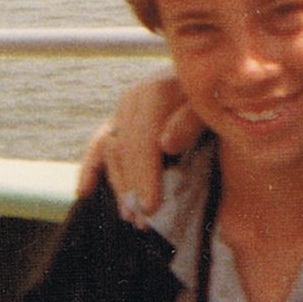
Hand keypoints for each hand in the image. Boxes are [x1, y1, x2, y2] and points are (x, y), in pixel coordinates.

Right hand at [75, 70, 201, 224]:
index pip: (143, 141)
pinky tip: (84, 192)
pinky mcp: (121, 119)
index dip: (145, 176)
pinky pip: (100, 144)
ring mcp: (125, 109)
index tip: (151, 207)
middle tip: (144, 222)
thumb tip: (164, 145)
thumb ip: (191, 121)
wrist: (214, 79)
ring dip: (119, 186)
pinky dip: (90, 167)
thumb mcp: (212, 105)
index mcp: (156, 92)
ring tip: (131, 217)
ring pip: (111, 152)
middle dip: (133, 188)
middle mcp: (133, 98)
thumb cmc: (219, 96)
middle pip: (125, 150)